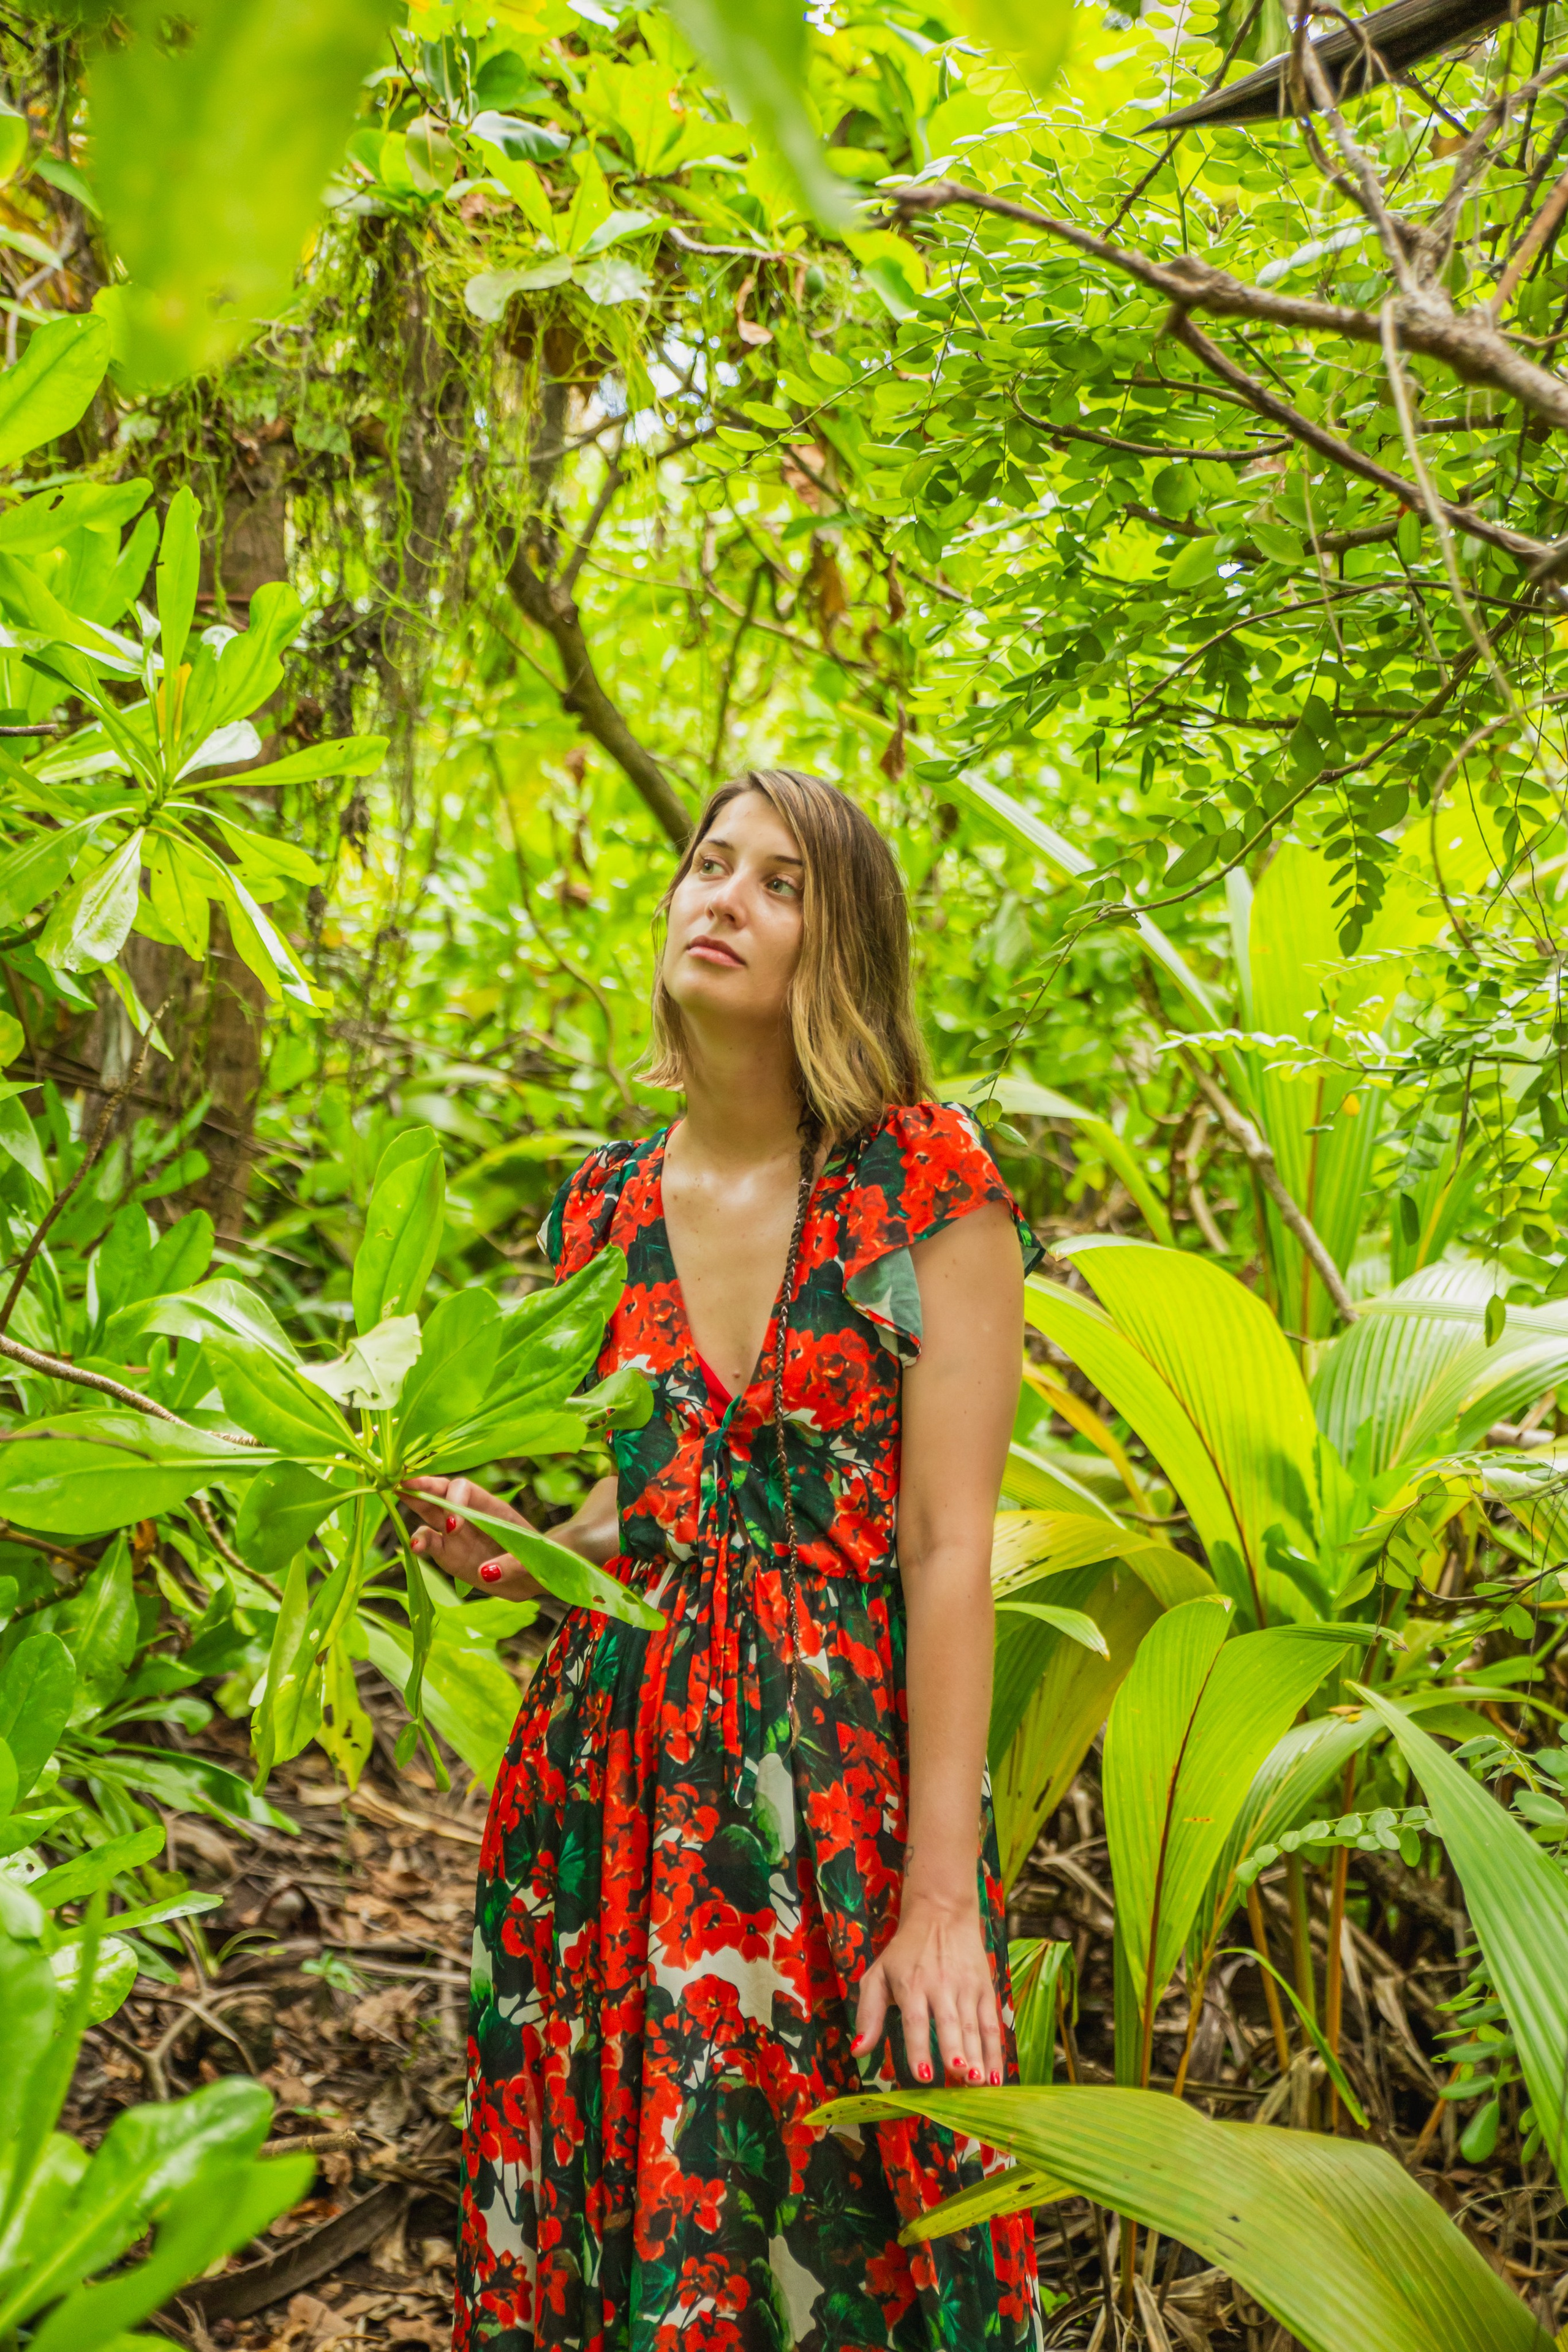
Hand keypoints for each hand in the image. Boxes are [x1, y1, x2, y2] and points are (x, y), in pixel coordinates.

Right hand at [403, 1475, 536, 1598]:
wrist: (531, 1577)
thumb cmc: (535, 1560)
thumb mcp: (532, 1561)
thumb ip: (512, 1565)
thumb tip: (487, 1573)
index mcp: (489, 1506)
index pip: (464, 1489)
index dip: (454, 1499)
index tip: (453, 1525)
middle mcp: (468, 1515)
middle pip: (440, 1491)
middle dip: (422, 1484)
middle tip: (403, 1483)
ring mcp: (454, 1534)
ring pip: (428, 1511)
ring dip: (413, 1502)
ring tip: (397, 1495)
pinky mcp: (447, 1554)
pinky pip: (428, 1544)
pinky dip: (418, 1543)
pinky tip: (414, 1548)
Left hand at [851, 1893, 1003, 2086]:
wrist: (941, 1913)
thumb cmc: (904, 1952)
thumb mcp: (878, 1974)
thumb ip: (868, 2013)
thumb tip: (858, 2051)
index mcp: (911, 1984)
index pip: (915, 2019)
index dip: (919, 2047)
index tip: (923, 2075)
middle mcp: (941, 1985)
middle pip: (949, 2023)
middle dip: (954, 2051)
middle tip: (959, 2075)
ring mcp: (966, 1987)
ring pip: (973, 2026)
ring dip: (978, 2055)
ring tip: (978, 2082)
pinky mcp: (985, 1989)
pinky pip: (992, 2024)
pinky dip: (995, 2051)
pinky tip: (996, 2076)